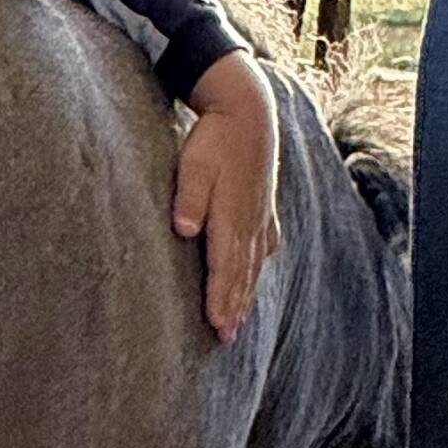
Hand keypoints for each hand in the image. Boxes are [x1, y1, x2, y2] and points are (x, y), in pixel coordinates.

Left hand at [173, 49, 280, 343]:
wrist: (249, 110)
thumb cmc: (214, 138)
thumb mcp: (193, 164)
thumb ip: (188, 198)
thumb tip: (183, 229)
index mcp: (231, 217)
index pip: (223, 268)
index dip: (220, 299)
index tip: (216, 326)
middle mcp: (250, 223)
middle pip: (241, 274)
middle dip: (233, 308)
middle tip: (226, 338)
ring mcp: (260, 215)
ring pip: (253, 264)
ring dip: (246, 294)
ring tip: (239, 321)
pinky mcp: (264, 206)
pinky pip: (264, 246)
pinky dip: (258, 267)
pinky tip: (258, 275)